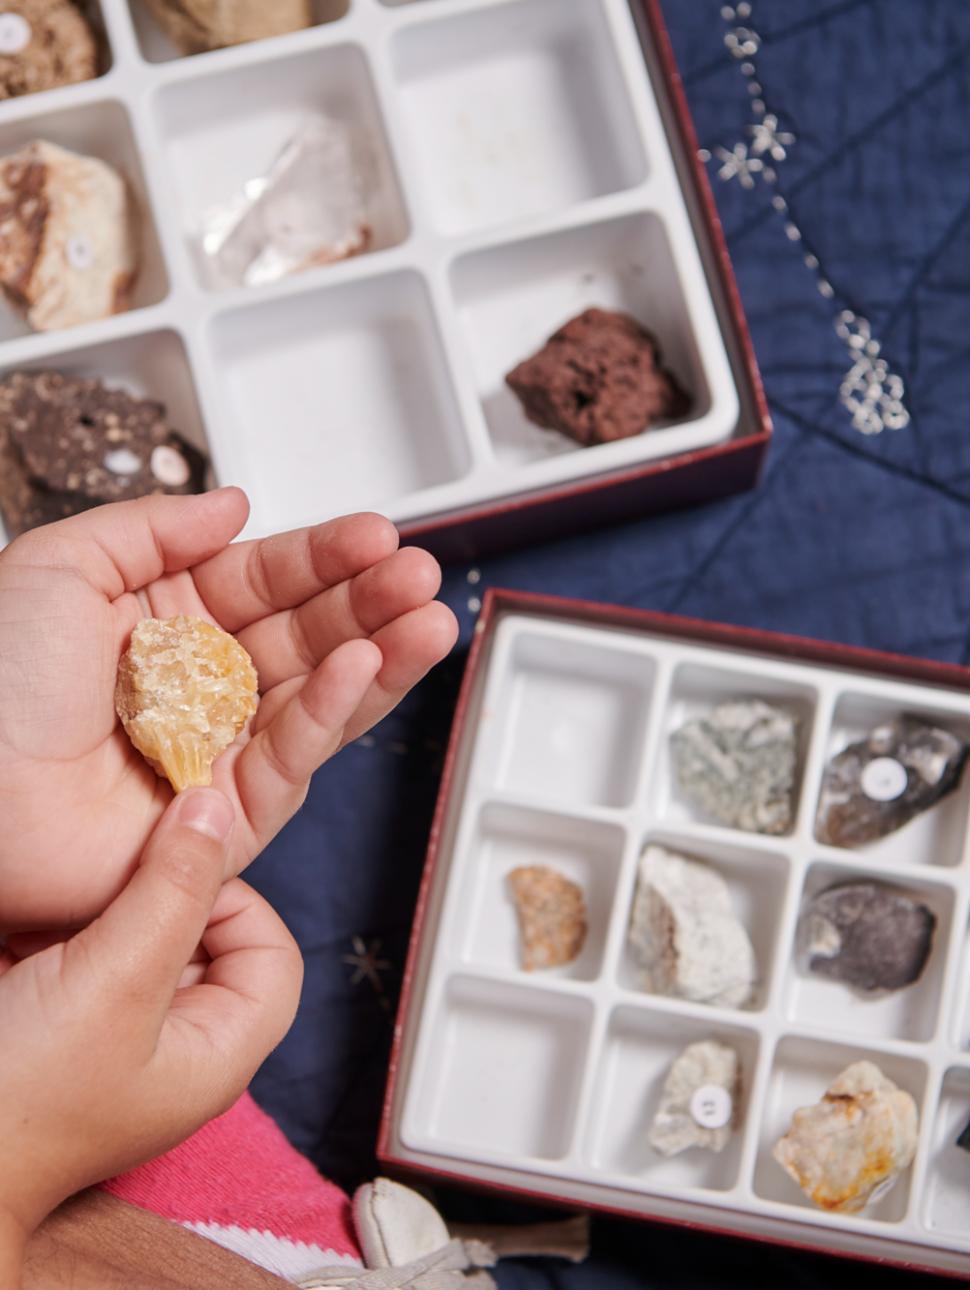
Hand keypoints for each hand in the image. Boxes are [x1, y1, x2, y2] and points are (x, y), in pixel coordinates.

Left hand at [0, 488, 457, 931]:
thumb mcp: (60, 566)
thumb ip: (156, 527)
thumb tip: (235, 505)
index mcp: (161, 622)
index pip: (264, 580)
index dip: (322, 557)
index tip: (376, 535)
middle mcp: (197, 683)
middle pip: (305, 634)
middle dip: (369, 602)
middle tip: (418, 574)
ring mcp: (217, 748)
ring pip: (318, 696)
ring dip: (381, 656)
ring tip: (430, 620)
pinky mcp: (226, 814)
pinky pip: (292, 757)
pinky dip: (334, 711)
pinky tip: (367, 665)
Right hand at [0, 787, 301, 1259]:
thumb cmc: (23, 1093)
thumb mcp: (115, 980)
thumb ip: (173, 891)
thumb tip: (215, 808)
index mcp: (219, 1051)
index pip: (271, 952)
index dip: (235, 898)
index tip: (177, 866)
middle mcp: (179, 1045)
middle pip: (208, 939)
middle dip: (165, 893)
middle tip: (116, 871)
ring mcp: (120, 1036)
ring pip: (143, 939)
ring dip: (110, 906)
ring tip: (71, 901)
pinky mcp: (66, 1025)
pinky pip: (89, 956)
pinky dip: (66, 927)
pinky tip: (34, 922)